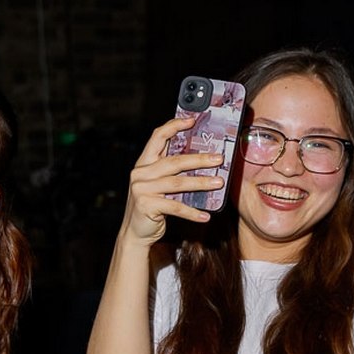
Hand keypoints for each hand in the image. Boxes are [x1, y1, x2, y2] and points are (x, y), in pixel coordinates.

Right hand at [118, 115, 226, 243]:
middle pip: (174, 161)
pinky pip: (175, 207)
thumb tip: (202, 161)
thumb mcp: (159, 186)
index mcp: (144, 163)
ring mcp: (141, 189)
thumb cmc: (152, 208)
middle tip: (218, 159)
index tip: (192, 120)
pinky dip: (192, 212)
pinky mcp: (146, 205)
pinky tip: (206, 215)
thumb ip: (171, 173)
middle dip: (199, 159)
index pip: (157, 137)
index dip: (174, 126)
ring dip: (200, 182)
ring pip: (177, 183)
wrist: (135, 234)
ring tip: (218, 183)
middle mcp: (141, 173)